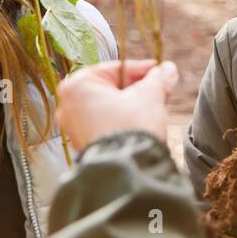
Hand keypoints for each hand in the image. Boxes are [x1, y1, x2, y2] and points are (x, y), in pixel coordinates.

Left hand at [56, 59, 178, 153]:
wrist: (128, 168)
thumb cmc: (132, 127)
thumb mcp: (150, 95)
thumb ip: (158, 78)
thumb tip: (168, 69)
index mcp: (77, 86)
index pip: (115, 69)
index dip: (141, 69)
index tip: (159, 70)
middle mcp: (68, 106)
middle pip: (111, 89)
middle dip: (137, 90)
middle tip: (159, 91)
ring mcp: (73, 128)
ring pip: (108, 108)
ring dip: (131, 106)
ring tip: (153, 109)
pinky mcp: (83, 144)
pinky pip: (105, 125)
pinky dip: (122, 122)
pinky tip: (140, 125)